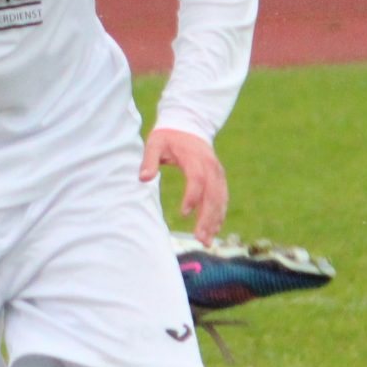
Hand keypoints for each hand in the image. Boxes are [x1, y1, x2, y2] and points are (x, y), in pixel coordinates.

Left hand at [141, 127, 226, 242]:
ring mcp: (217, 172)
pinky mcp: (219, 178)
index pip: (198, 179)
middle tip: (199, 238)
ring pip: (220, 199)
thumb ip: (148, 160)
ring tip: (206, 242)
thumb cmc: (168, 137)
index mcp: (195, 158)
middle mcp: (211, 166)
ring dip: (215, 221)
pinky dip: (220, 214)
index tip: (184, 213)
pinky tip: (215, 231)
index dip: (193, 196)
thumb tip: (143, 178)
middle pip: (213, 194)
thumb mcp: (155, 143)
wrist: (189, 125)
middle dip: (207, 217)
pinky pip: (223, 198)